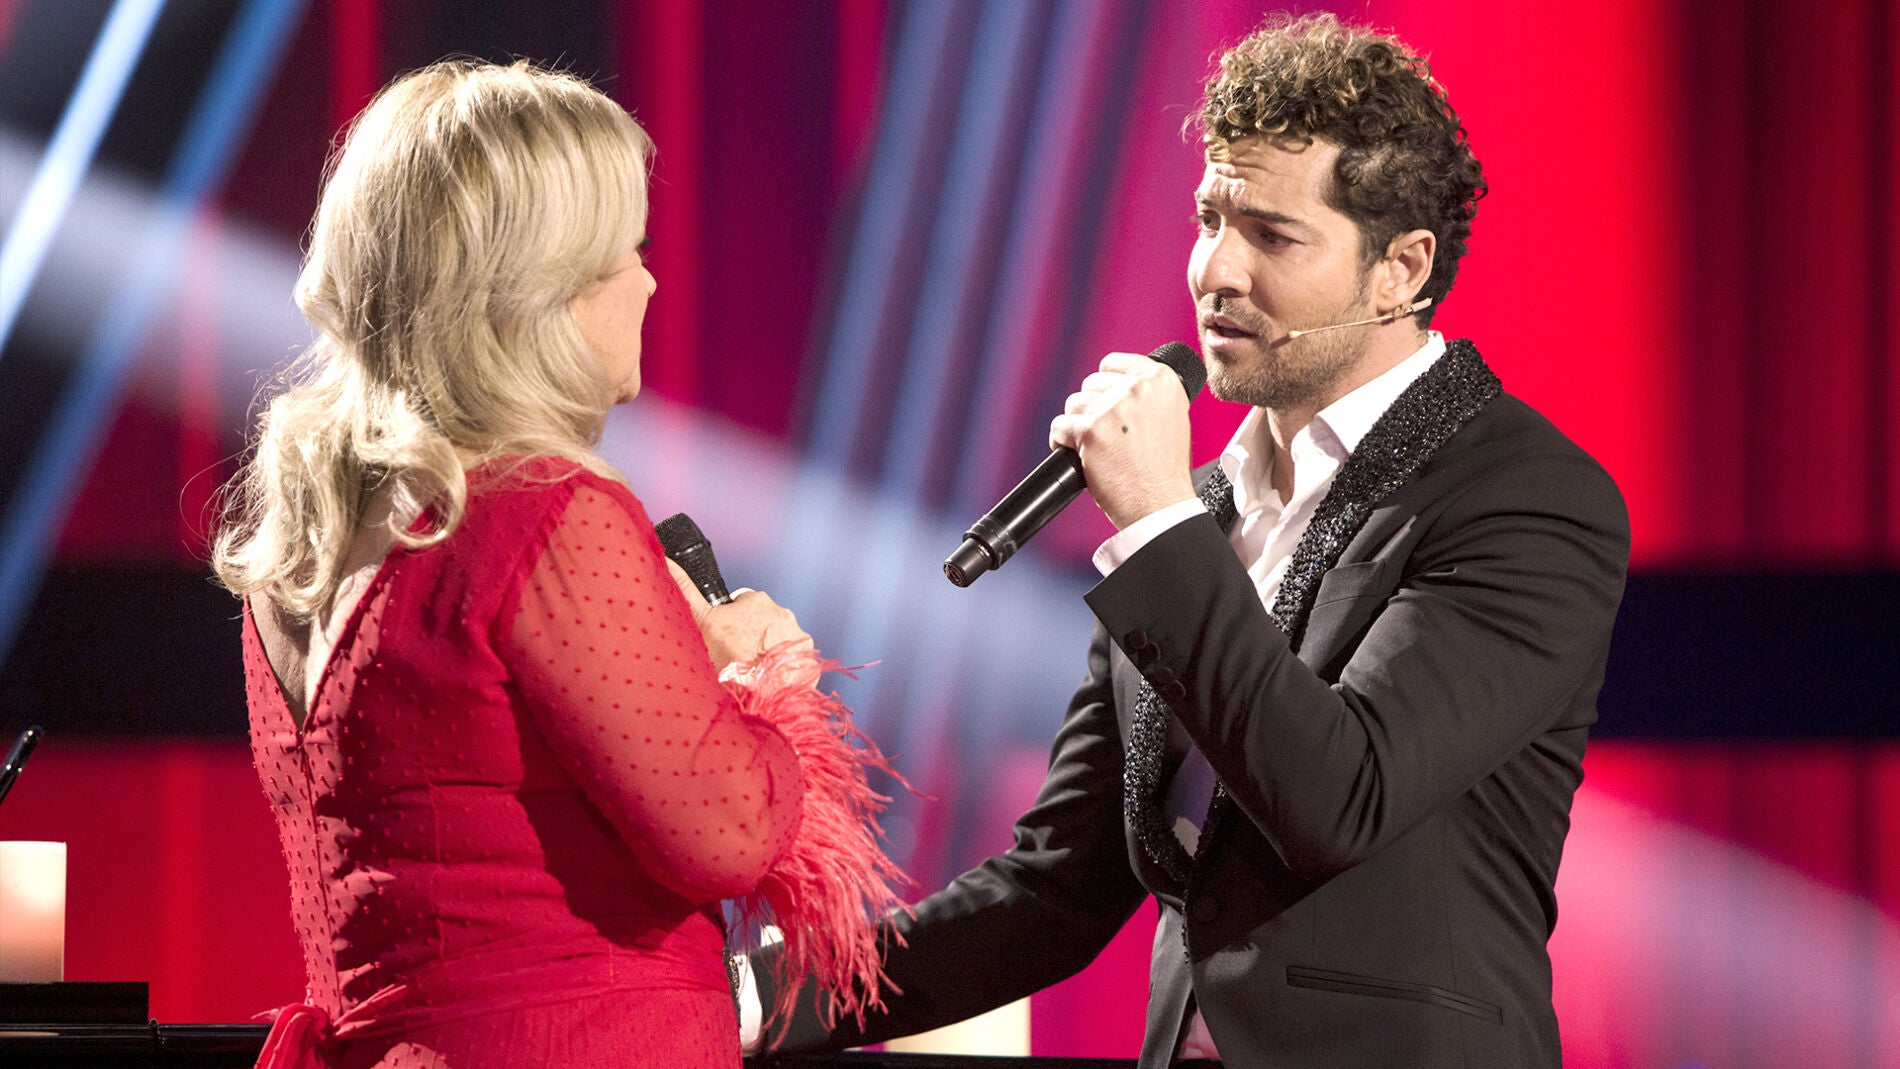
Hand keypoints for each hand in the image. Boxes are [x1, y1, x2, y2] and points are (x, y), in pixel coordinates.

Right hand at [666, 560, 817, 684]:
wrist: (757, 701)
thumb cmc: (726, 660)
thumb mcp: (700, 622)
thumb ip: (685, 589)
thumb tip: (665, 558)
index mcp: (757, 601)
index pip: (743, 604)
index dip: (731, 622)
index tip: (725, 639)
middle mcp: (784, 615)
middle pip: (763, 623)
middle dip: (752, 636)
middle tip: (737, 659)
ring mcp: (800, 639)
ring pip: (780, 642)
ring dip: (769, 653)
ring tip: (753, 674)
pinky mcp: (810, 662)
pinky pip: (796, 662)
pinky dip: (785, 671)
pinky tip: (770, 682)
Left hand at [1048, 351, 1196, 528]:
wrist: (1160, 504)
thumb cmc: (1164, 470)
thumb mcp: (1171, 418)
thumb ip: (1148, 396)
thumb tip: (1117, 385)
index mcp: (1161, 380)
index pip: (1114, 363)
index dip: (1105, 384)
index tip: (1105, 402)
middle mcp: (1138, 388)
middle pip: (1090, 384)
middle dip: (1091, 408)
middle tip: (1104, 435)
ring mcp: (1112, 408)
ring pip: (1073, 404)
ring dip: (1077, 425)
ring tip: (1093, 448)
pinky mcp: (1090, 430)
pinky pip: (1059, 427)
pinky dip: (1061, 442)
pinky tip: (1076, 456)